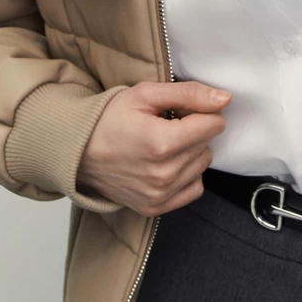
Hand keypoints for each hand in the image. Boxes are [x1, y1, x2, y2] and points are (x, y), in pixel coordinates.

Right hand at [76, 80, 231, 214]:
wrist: (77, 151)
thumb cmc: (109, 119)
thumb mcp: (145, 94)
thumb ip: (189, 94)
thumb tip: (224, 99)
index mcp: (162, 143)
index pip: (214, 124)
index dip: (200, 112)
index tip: (178, 111)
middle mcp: (164, 174)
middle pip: (208, 144)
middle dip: (193, 131)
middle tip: (165, 125)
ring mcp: (159, 194)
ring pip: (202, 166)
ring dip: (190, 153)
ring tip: (162, 144)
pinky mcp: (155, 207)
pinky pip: (194, 189)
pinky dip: (186, 175)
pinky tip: (166, 164)